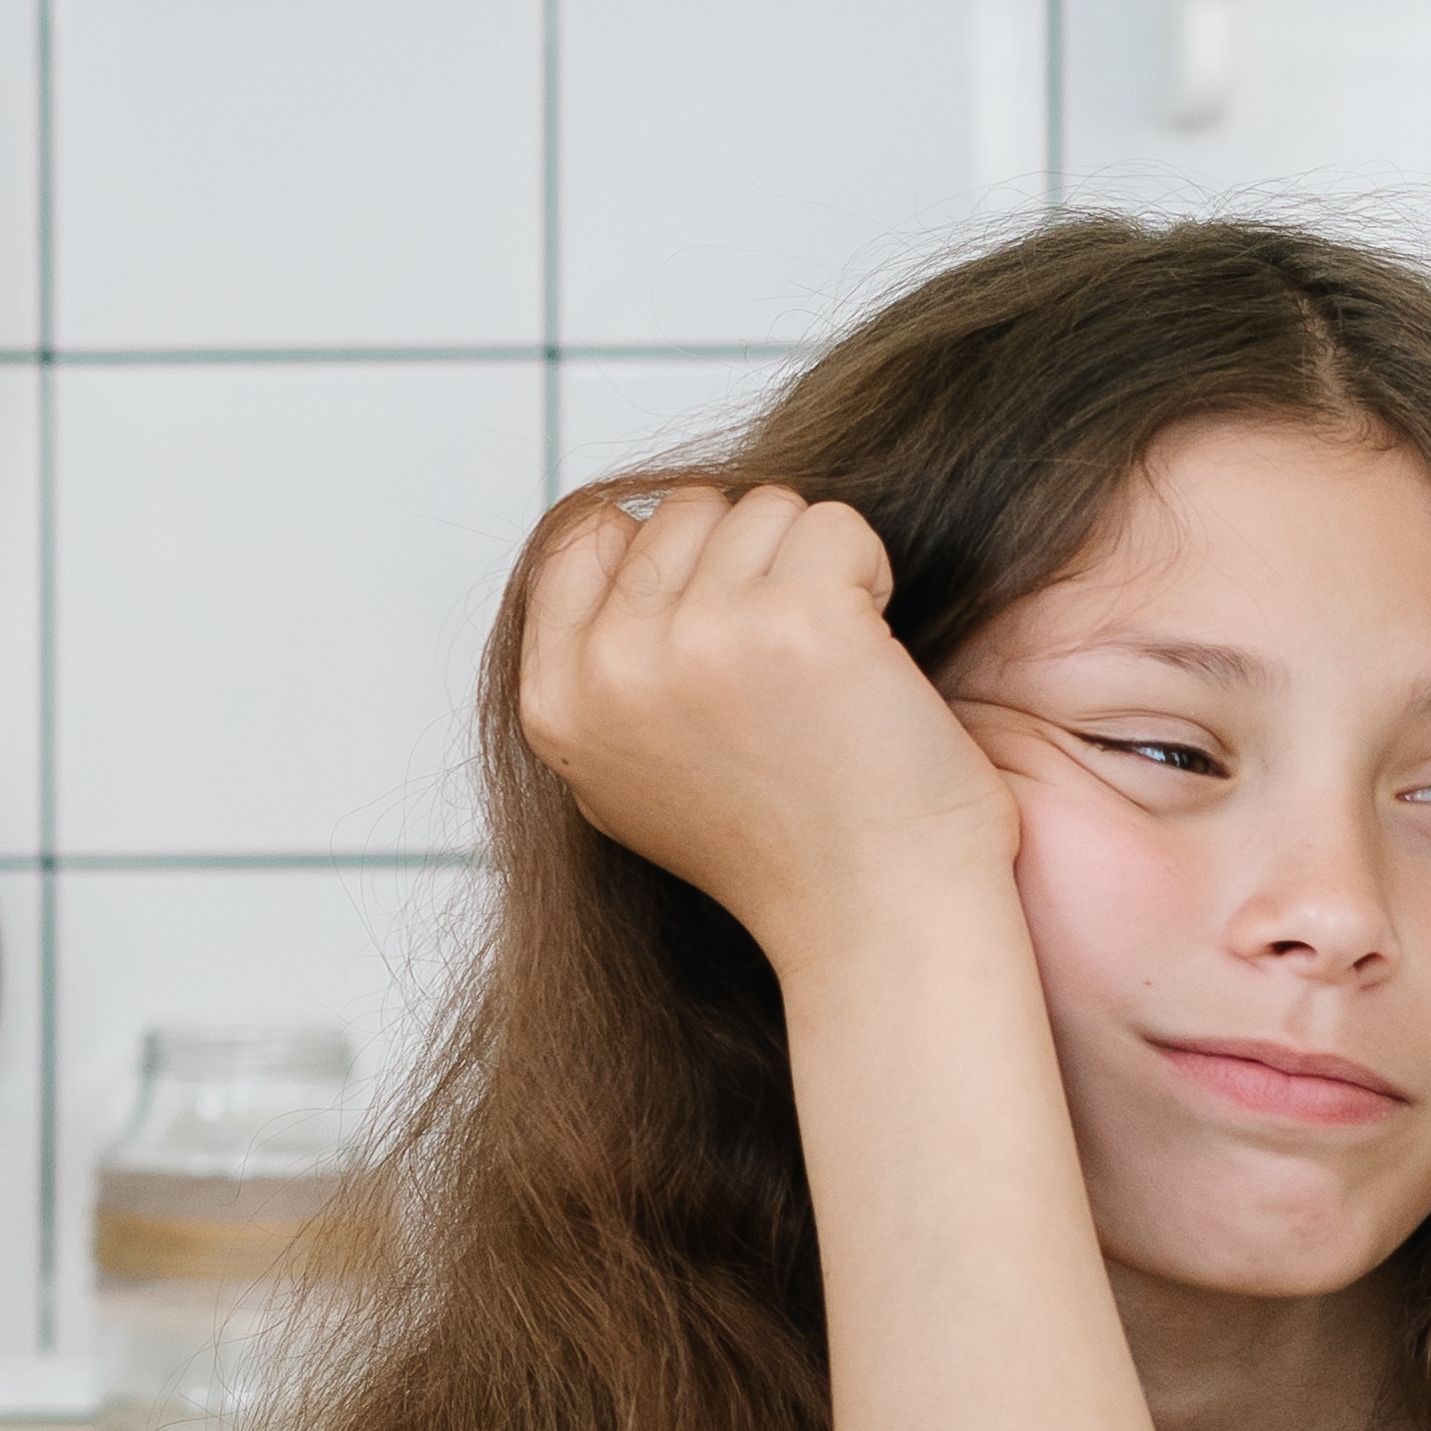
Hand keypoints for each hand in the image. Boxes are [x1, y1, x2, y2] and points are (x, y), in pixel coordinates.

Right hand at [508, 478, 1013, 972]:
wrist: (875, 922)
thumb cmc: (778, 852)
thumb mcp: (625, 776)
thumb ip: (597, 671)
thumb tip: (609, 541)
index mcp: (555, 704)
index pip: (584, 534)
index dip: (666, 556)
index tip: (722, 623)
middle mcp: (611, 667)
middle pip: (680, 510)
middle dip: (747, 561)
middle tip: (786, 661)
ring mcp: (699, 637)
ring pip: (761, 507)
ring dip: (812, 567)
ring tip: (830, 667)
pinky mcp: (798, 618)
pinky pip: (835, 524)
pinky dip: (870, 574)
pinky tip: (872, 659)